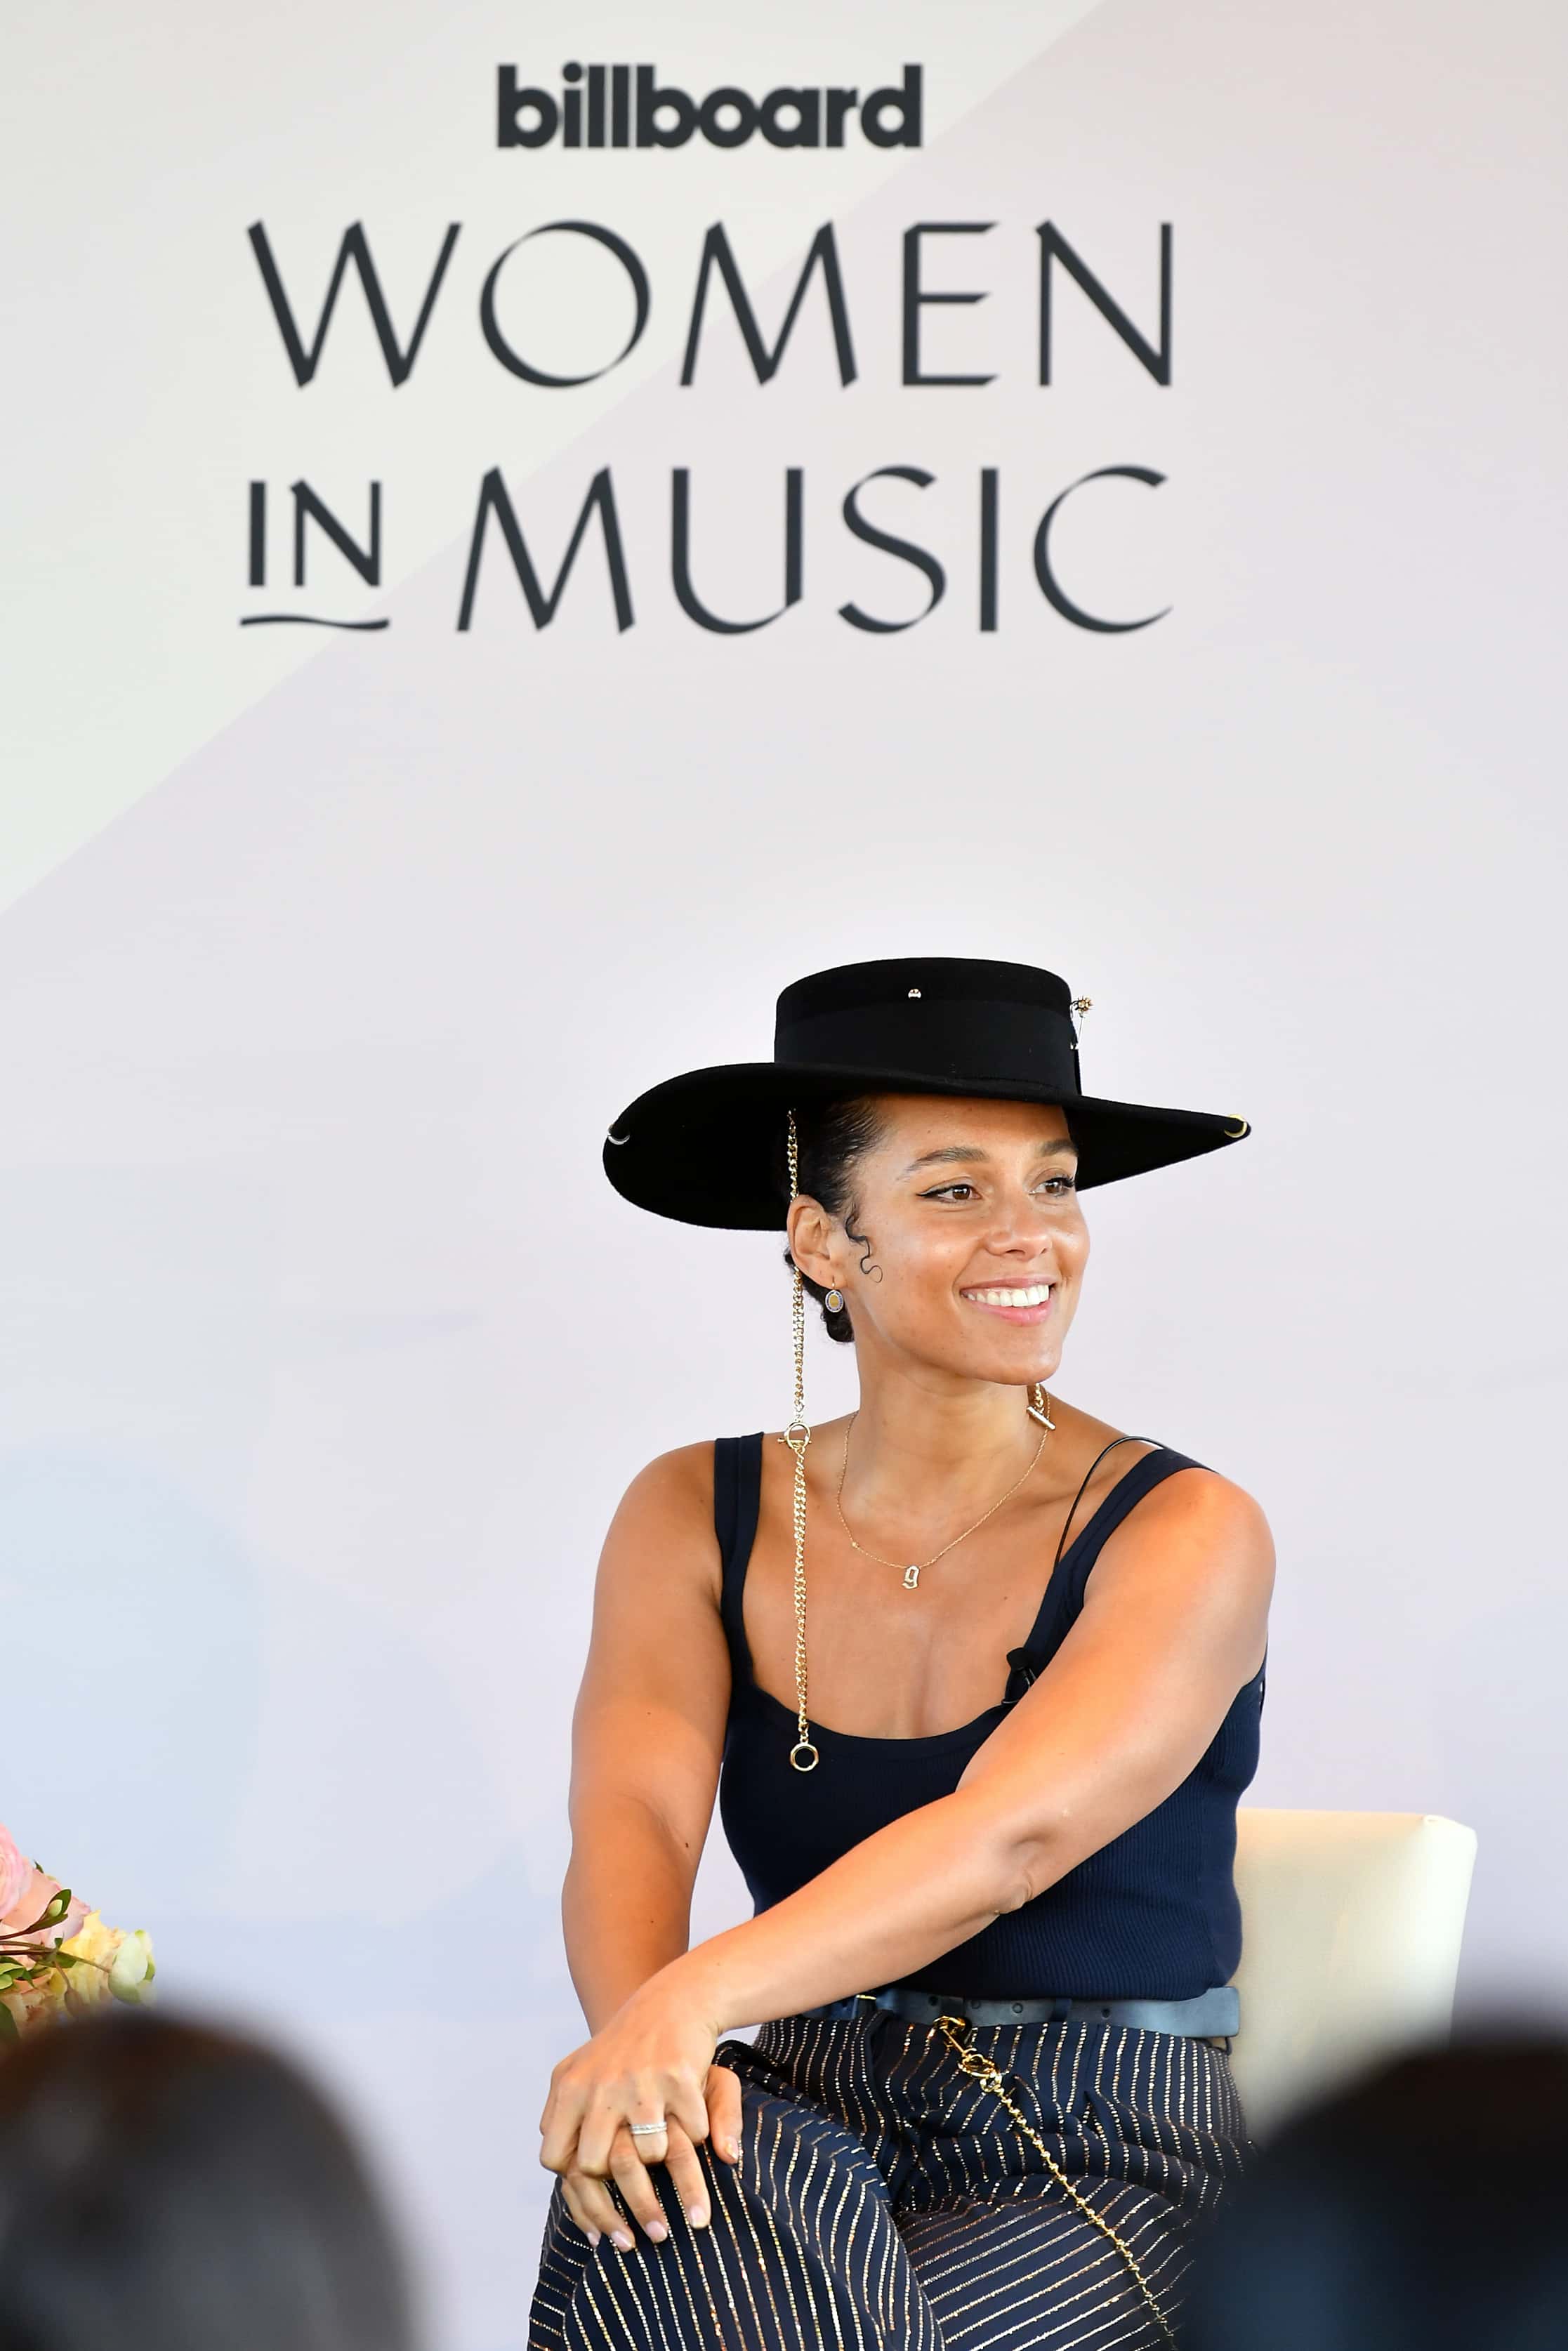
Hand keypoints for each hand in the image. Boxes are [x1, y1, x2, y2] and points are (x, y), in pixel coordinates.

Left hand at [539, 1979, 739, 2245]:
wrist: (673, 2001)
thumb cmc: (626, 2046)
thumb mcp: (582, 2069)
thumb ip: (562, 2114)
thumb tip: (559, 2167)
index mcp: (571, 2086)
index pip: (555, 2157)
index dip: (574, 2178)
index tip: (597, 2185)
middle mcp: (600, 2085)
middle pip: (597, 2167)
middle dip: (619, 2181)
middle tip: (640, 2177)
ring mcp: (640, 2082)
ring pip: (649, 2155)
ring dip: (665, 2155)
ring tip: (674, 2147)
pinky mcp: (678, 2078)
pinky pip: (691, 2132)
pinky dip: (698, 2131)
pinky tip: (697, 2121)